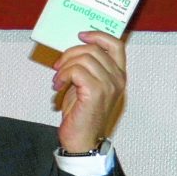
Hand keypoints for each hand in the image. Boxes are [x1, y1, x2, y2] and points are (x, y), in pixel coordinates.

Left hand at [51, 30, 126, 151]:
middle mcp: (117, 78)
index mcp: (118, 75)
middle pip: (94, 49)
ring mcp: (109, 85)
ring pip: (84, 59)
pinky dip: (63, 75)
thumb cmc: (83, 114)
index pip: (116, 45)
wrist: (82, 139)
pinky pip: (76, 71)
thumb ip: (86, 67)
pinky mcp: (96, 92)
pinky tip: (58, 86)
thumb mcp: (86, 85)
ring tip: (58, 80)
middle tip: (58, 67)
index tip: (81, 35)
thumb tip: (73, 50)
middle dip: (70, 54)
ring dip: (65, 66)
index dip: (98, 35)